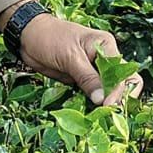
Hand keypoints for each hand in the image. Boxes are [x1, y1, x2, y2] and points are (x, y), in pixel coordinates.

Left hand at [15, 14, 142, 106]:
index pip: (123, 73)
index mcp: (106, 47)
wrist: (29, 35)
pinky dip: (92, 103)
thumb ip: (87, 78)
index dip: (118, 91)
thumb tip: (102, 100)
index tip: (106, 105)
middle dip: (118, 99)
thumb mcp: (70, 57)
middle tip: (107, 113)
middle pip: (123, 82)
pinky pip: (93, 94)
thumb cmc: (50, 38)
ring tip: (98, 117)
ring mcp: (94, 70)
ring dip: (105, 104)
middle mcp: (104, 58)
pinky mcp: (83, 80)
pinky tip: (87, 112)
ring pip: (109, 91)